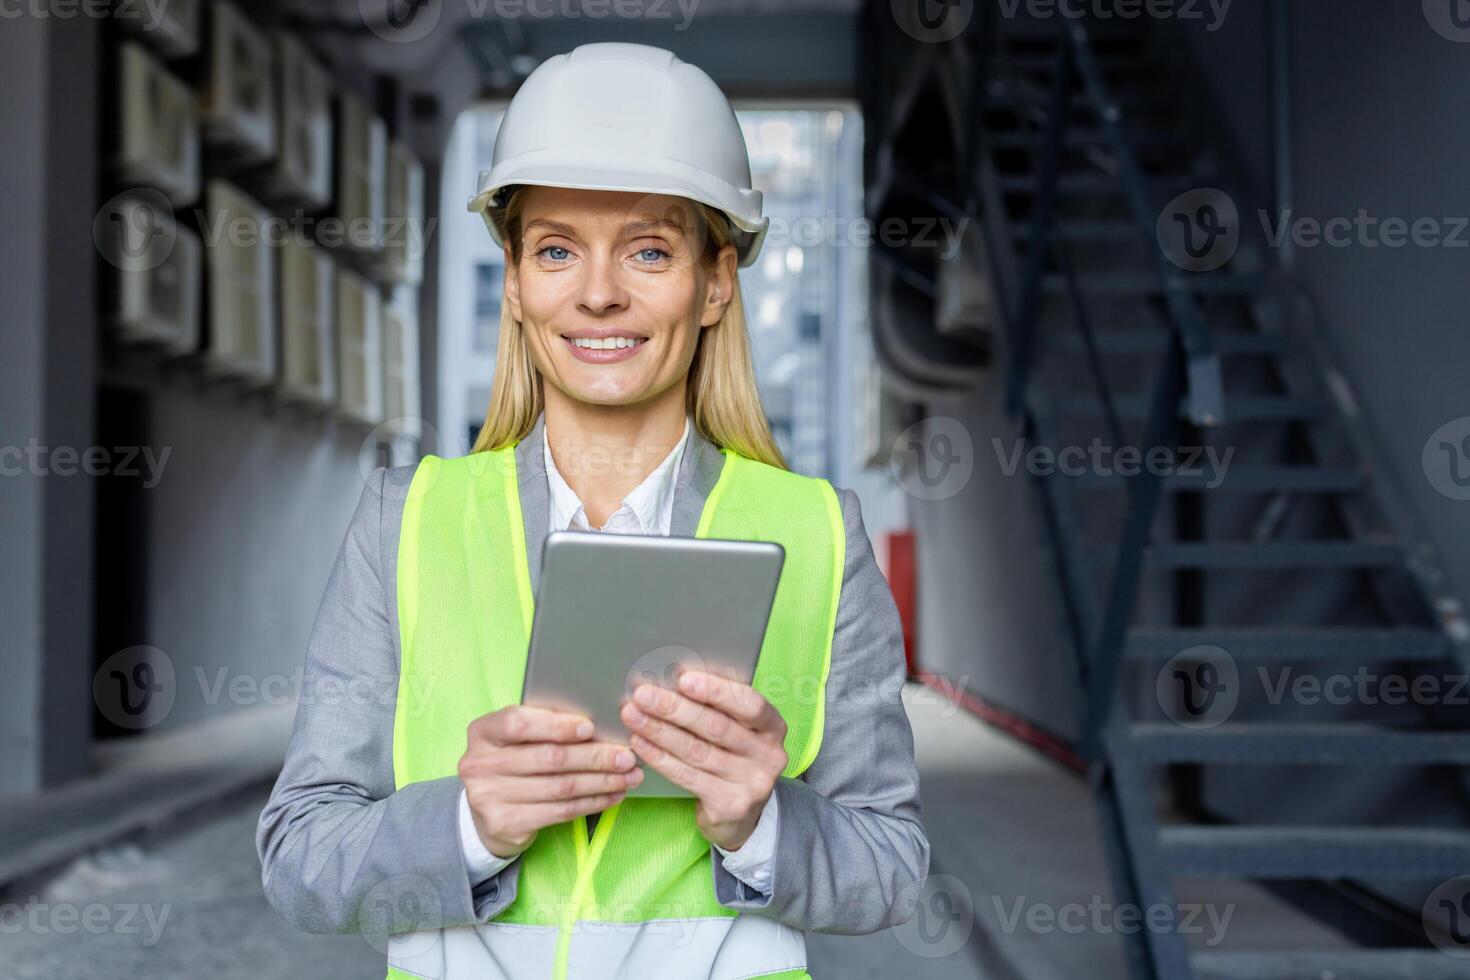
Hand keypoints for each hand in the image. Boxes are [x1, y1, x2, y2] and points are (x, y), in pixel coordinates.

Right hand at [458, 704, 643, 857]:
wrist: (484, 813)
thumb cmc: (511, 763)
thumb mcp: (516, 740)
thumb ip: (544, 726)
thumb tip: (599, 721)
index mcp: (482, 733)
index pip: (518, 723)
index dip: (556, 725)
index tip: (590, 727)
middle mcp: (479, 764)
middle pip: (548, 758)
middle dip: (594, 756)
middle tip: (626, 756)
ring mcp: (489, 797)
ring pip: (560, 787)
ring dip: (601, 781)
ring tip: (628, 776)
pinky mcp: (506, 824)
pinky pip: (560, 811)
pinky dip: (592, 802)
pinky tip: (612, 795)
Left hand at [620, 669, 787, 851]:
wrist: (743, 815)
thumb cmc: (734, 757)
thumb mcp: (739, 731)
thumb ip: (719, 708)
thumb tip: (675, 678)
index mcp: (773, 727)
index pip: (749, 704)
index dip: (716, 690)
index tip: (683, 679)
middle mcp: (769, 755)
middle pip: (717, 727)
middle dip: (675, 709)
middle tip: (643, 695)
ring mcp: (751, 783)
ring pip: (697, 751)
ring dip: (660, 731)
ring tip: (633, 716)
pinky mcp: (729, 805)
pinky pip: (687, 776)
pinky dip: (659, 758)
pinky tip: (640, 744)